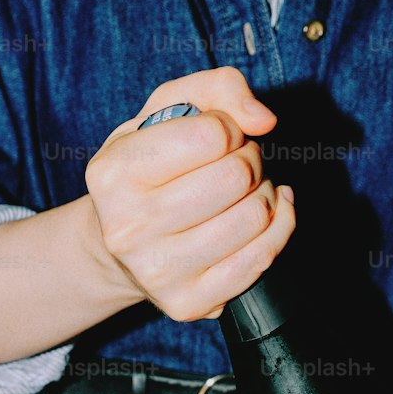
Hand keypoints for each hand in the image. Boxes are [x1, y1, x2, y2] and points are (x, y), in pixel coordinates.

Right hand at [84, 67, 295, 322]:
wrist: (118, 248)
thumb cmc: (147, 173)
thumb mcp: (164, 113)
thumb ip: (217, 89)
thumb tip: (263, 119)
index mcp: (114, 174)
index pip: (212, 134)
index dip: (229, 129)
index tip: (220, 139)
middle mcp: (128, 228)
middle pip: (235, 178)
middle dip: (250, 162)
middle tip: (237, 167)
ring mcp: (157, 272)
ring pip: (253, 218)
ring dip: (264, 196)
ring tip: (246, 193)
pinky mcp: (187, 304)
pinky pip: (259, 260)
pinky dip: (278, 230)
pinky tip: (266, 217)